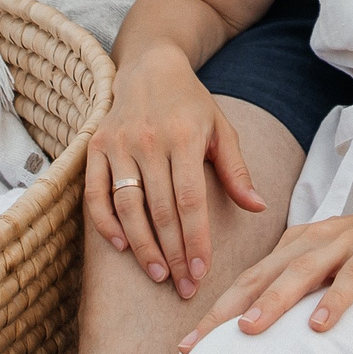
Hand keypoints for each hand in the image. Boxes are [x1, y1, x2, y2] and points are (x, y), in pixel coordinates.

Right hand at [83, 45, 265, 299]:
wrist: (150, 66)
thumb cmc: (191, 103)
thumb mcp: (221, 128)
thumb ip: (237, 170)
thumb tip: (258, 207)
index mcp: (184, 137)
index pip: (191, 201)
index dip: (197, 240)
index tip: (203, 272)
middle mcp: (148, 140)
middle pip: (161, 210)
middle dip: (174, 253)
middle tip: (185, 287)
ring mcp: (118, 144)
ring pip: (127, 207)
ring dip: (142, 247)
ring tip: (159, 275)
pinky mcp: (95, 146)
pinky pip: (94, 193)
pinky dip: (105, 223)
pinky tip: (122, 247)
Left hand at [182, 176, 352, 349]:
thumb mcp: (339, 265)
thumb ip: (307, 286)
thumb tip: (270, 328)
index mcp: (300, 244)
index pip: (248, 279)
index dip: (215, 311)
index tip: (185, 348)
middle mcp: (315, 239)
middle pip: (260, 276)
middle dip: (223, 312)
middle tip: (193, 348)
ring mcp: (347, 243)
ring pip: (300, 273)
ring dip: (271, 302)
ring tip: (245, 332)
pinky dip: (334, 300)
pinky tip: (320, 326)